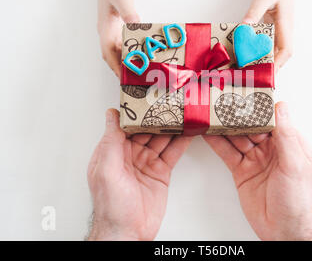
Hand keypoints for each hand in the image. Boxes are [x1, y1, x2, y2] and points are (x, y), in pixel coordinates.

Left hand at [87, 109, 191, 240]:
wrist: (128, 232)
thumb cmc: (111, 206)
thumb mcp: (106, 170)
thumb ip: (111, 141)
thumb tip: (111, 114)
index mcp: (113, 151)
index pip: (127, 124)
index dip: (137, 110)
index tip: (148, 96)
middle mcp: (130, 154)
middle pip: (147, 129)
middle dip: (159, 115)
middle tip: (172, 100)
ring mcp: (147, 162)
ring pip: (162, 138)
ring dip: (172, 126)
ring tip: (184, 111)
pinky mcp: (161, 172)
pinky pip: (172, 153)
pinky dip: (181, 142)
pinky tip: (189, 132)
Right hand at [94, 0, 138, 77]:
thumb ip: (129, 13)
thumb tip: (136, 26)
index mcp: (105, 29)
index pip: (108, 53)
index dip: (115, 67)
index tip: (123, 78)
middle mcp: (107, 33)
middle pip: (113, 56)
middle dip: (122, 68)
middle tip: (136, 79)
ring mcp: (112, 31)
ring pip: (119, 51)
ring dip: (127, 61)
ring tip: (140, 71)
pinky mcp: (119, 28)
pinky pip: (124, 44)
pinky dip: (131, 51)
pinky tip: (142, 54)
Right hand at [203, 102, 311, 240]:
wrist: (283, 230)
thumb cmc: (297, 200)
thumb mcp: (295, 164)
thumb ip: (286, 136)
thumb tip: (281, 107)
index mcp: (289, 144)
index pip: (272, 118)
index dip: (259, 106)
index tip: (246, 93)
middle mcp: (271, 149)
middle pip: (252, 126)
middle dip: (238, 114)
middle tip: (222, 99)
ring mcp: (255, 159)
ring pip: (237, 137)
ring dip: (225, 126)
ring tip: (211, 112)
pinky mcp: (242, 171)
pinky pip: (228, 153)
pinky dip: (217, 143)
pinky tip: (208, 133)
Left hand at [243, 0, 299, 70]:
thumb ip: (254, 12)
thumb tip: (244, 27)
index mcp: (285, 25)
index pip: (286, 50)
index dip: (278, 64)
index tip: (268, 74)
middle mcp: (284, 31)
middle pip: (279, 56)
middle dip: (268, 68)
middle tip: (253, 77)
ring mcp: (279, 31)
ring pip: (273, 52)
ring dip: (263, 61)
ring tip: (248, 71)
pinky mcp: (273, 29)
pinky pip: (267, 44)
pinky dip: (259, 52)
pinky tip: (248, 56)